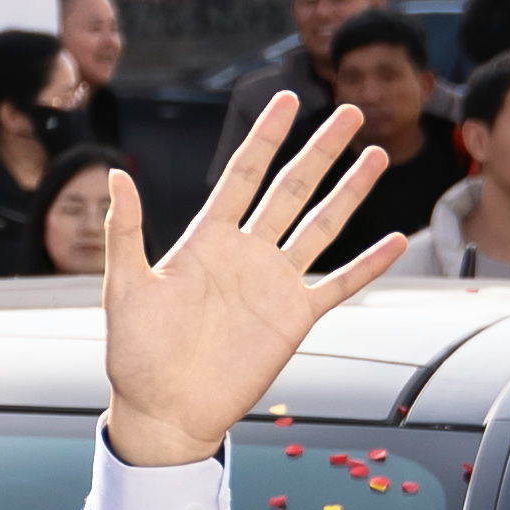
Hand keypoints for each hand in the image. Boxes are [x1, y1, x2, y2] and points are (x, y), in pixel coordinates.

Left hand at [95, 92, 407, 458]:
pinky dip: (368, 265)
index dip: (266, 137)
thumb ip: (126, 231)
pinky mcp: (294, 319)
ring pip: (322, 226)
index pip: (243, 174)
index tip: (287, 99)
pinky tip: (393, 241)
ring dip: (351, 192)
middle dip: (320, 149)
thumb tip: (116, 175)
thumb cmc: (135, 352)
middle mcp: (247, 253)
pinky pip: (338, 285)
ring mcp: (275, 284)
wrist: (164, 410)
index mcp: (206, 238)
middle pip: (292, 188)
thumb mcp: (125, 287)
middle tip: (350, 111)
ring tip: (376, 155)